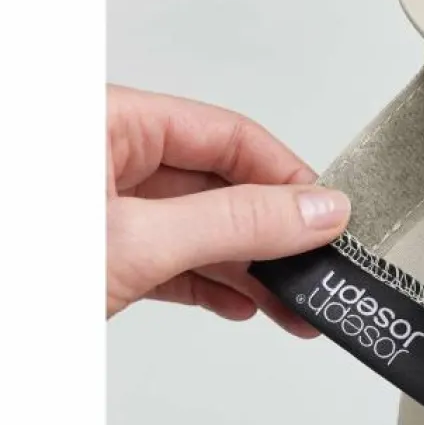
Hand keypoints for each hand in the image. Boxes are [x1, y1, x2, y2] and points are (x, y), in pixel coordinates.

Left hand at [107, 85, 349, 335]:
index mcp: (107, 121)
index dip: (284, 177)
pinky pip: (165, 259)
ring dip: (246, 269)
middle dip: (269, 234)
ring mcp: (95, 210)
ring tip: (291, 303)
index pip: (224, 134)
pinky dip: (205, 283)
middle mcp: (101, 158)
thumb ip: (234, 224)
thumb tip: (315, 210)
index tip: (327, 217)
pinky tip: (240, 303)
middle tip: (317, 267)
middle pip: (214, 184)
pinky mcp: (93, 256)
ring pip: (194, 228)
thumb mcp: (136, 241)